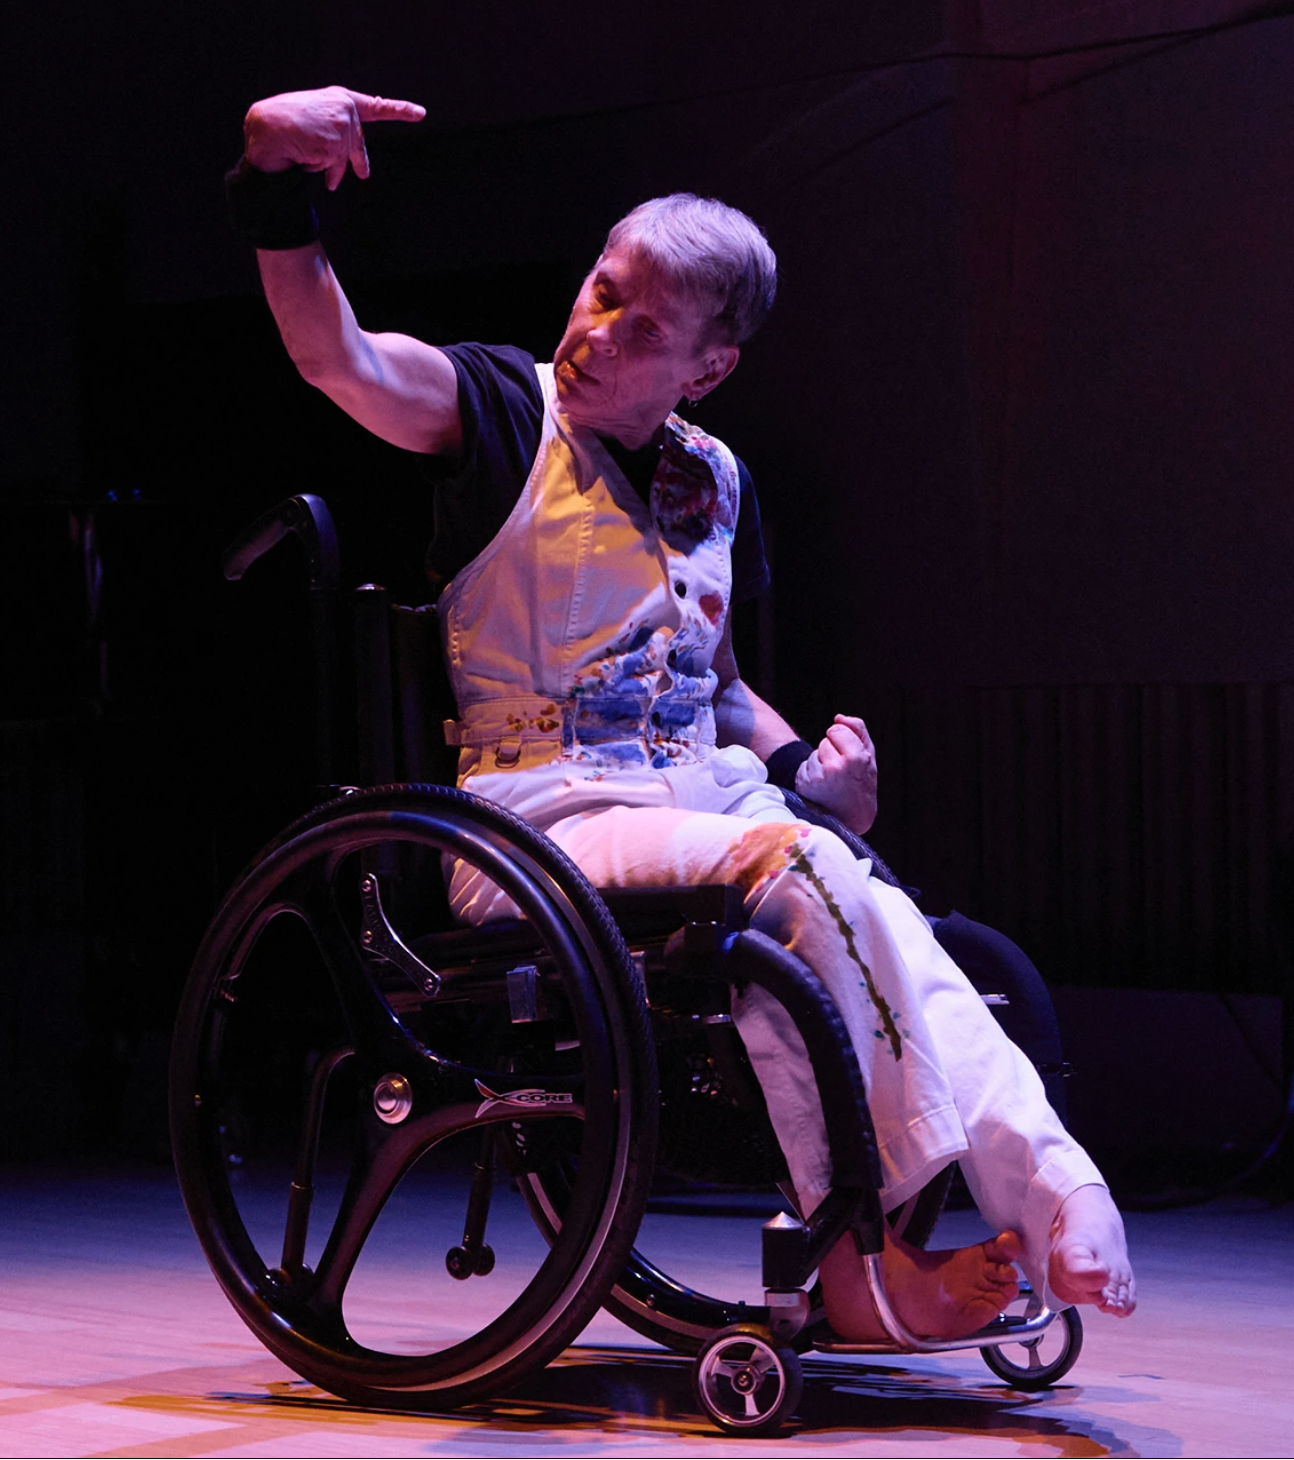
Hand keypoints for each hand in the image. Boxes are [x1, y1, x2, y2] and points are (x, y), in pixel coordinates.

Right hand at [243, 86, 425, 189]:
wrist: (266, 126)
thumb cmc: (285, 123)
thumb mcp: (317, 121)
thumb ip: (340, 136)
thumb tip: (360, 170)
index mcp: (340, 98)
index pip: (376, 107)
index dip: (399, 110)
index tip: (419, 113)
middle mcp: (346, 109)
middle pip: (358, 145)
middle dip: (358, 163)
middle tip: (363, 175)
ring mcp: (342, 125)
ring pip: (343, 159)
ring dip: (327, 166)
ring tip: (305, 154)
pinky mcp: (336, 142)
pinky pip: (331, 164)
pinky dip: (317, 165)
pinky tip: (303, 153)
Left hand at [795, 714, 877, 835]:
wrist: (852, 817)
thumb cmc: (862, 783)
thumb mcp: (869, 755)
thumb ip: (858, 730)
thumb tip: (838, 717)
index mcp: (856, 759)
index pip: (837, 730)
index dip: (842, 739)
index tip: (848, 754)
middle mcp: (836, 768)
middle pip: (825, 741)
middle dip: (832, 751)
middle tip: (842, 771)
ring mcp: (818, 777)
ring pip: (814, 753)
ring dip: (821, 762)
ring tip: (833, 780)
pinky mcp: (804, 784)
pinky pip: (804, 765)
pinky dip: (811, 773)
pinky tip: (822, 786)